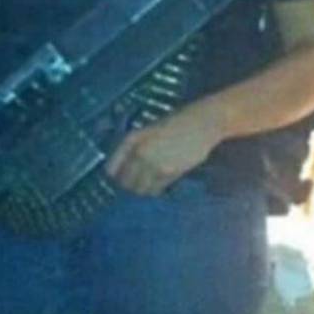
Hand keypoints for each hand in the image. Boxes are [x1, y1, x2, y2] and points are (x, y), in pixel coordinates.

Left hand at [105, 101, 224, 195]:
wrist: (201, 123)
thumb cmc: (175, 123)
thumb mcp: (148, 130)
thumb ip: (134, 147)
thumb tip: (123, 168)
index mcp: (132, 140)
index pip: (111, 169)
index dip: (113, 177)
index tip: (117, 181)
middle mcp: (139, 153)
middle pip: (124, 182)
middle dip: (127, 186)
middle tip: (134, 186)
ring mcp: (154, 164)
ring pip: (139, 189)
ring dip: (141, 190)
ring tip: (147, 187)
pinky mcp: (169, 173)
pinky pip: (156, 189)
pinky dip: (155, 191)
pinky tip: (159, 186)